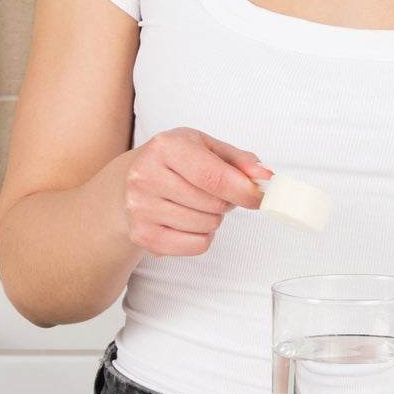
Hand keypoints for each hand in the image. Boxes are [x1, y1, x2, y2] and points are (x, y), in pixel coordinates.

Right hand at [121, 127, 269, 256]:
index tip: (260, 195)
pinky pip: (196, 246)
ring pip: (207, 226)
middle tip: (215, 192)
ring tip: (197, 203)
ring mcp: (140, 208)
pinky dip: (202, 236)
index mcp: (166, 147)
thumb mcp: (207, 147)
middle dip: (227, 200)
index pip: (214, 177)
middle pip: (214, 204)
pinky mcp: (142, 235)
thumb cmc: (176, 161)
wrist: (128, 181)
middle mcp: (146, 177)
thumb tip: (265, 176)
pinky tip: (187, 220)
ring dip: (213, 218)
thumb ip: (240, 160)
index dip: (244, 190)